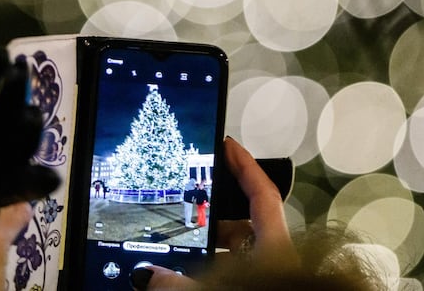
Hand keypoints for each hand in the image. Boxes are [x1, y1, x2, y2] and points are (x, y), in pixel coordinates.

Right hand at [130, 137, 297, 289]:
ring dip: (212, 249)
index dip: (245, 166)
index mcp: (276, 247)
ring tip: (180, 247)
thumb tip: (147, 278)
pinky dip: (215, 272)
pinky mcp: (260, 287)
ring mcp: (270, 276)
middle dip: (215, 216)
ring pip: (240, 254)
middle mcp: (276, 259)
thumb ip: (180, 286)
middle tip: (187, 207)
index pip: (262, 193)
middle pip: (246, 225)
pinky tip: (192, 278)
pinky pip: (238, 274)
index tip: (227, 145)